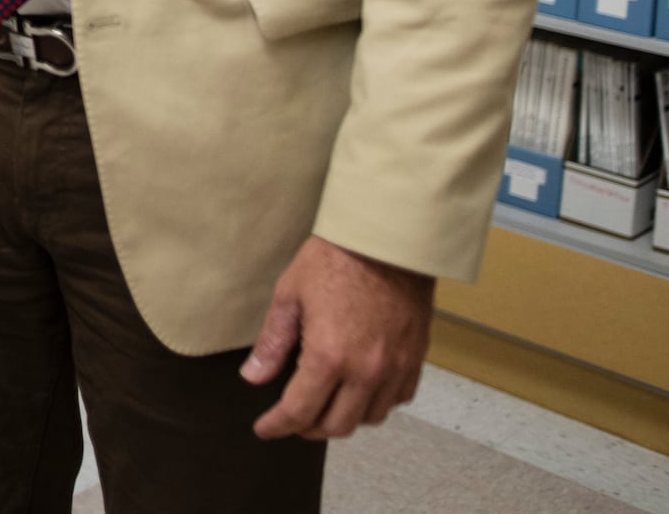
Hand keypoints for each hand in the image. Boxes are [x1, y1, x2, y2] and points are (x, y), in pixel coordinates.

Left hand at [243, 235, 434, 439]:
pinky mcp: (415, 360)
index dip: (278, 426)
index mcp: (329, 357)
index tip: (264, 428)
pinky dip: (375, 403)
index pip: (299, 411)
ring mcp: (394, 369)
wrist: (388, 240)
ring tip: (325, 403)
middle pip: (336, 426)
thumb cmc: (335, 259)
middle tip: (292, 418)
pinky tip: (359, 388)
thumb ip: (273, 342)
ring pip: (369, 418)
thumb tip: (253, 376)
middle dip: (309, 428)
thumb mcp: (290, 295)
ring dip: (344, 418)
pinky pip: (397, 399)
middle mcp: (366, 371)